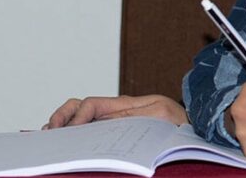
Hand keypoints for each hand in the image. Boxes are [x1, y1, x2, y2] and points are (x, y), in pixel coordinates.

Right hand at [43, 95, 186, 128]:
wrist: (195, 128)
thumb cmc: (179, 122)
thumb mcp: (157, 115)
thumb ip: (128, 115)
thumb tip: (100, 118)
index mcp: (126, 104)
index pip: (92, 104)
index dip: (76, 115)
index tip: (68, 131)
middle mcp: (118, 110)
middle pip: (82, 106)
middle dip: (62, 116)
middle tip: (50, 132)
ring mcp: (117, 120)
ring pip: (84, 117)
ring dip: (66, 123)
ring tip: (52, 135)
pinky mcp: (119, 131)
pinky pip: (94, 128)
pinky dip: (77, 132)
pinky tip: (69, 142)